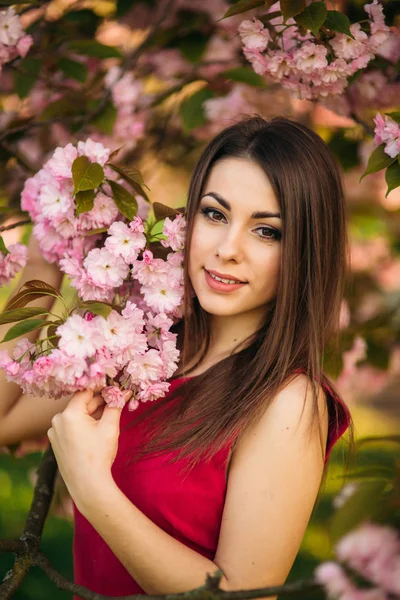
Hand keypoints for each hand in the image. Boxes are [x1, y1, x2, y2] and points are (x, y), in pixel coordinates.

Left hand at [47, 388, 131, 506]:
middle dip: (99, 402)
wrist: (87, 484)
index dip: (101, 388)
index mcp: (69, 414)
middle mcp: (57, 420)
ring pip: (76, 415)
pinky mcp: (56, 442)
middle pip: (81, 404)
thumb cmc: (99, 455)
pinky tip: (97, 429)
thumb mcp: (110, 427)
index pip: (85, 392)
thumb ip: (115, 405)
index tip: (113, 387)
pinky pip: (71, 426)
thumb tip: (124, 391)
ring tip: (109, 415)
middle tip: (116, 400)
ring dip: (92, 413)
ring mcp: (54, 432)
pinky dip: (83, 424)